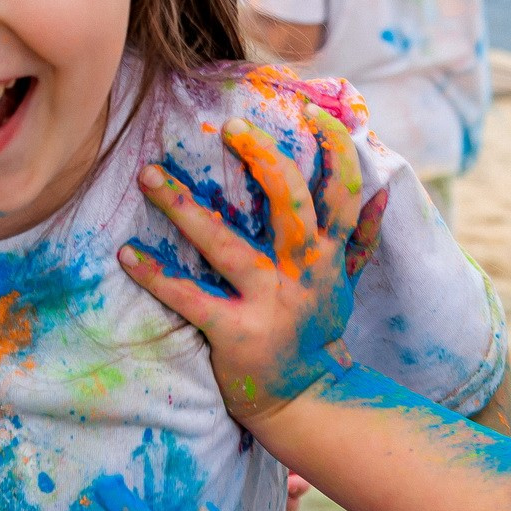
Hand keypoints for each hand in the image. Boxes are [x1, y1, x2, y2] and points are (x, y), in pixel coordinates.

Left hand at [119, 103, 387, 424]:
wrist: (307, 398)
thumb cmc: (317, 330)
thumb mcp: (346, 282)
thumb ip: (361, 236)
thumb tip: (384, 190)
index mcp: (329, 253)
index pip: (343, 189)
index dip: (336, 147)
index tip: (313, 112)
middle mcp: (303, 271)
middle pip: (291, 203)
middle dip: (264, 159)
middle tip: (231, 126)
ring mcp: (269, 301)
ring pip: (227, 245)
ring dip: (185, 208)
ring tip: (149, 176)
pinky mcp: (235, 332)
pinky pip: (190, 298)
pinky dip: (156, 276)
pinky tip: (126, 254)